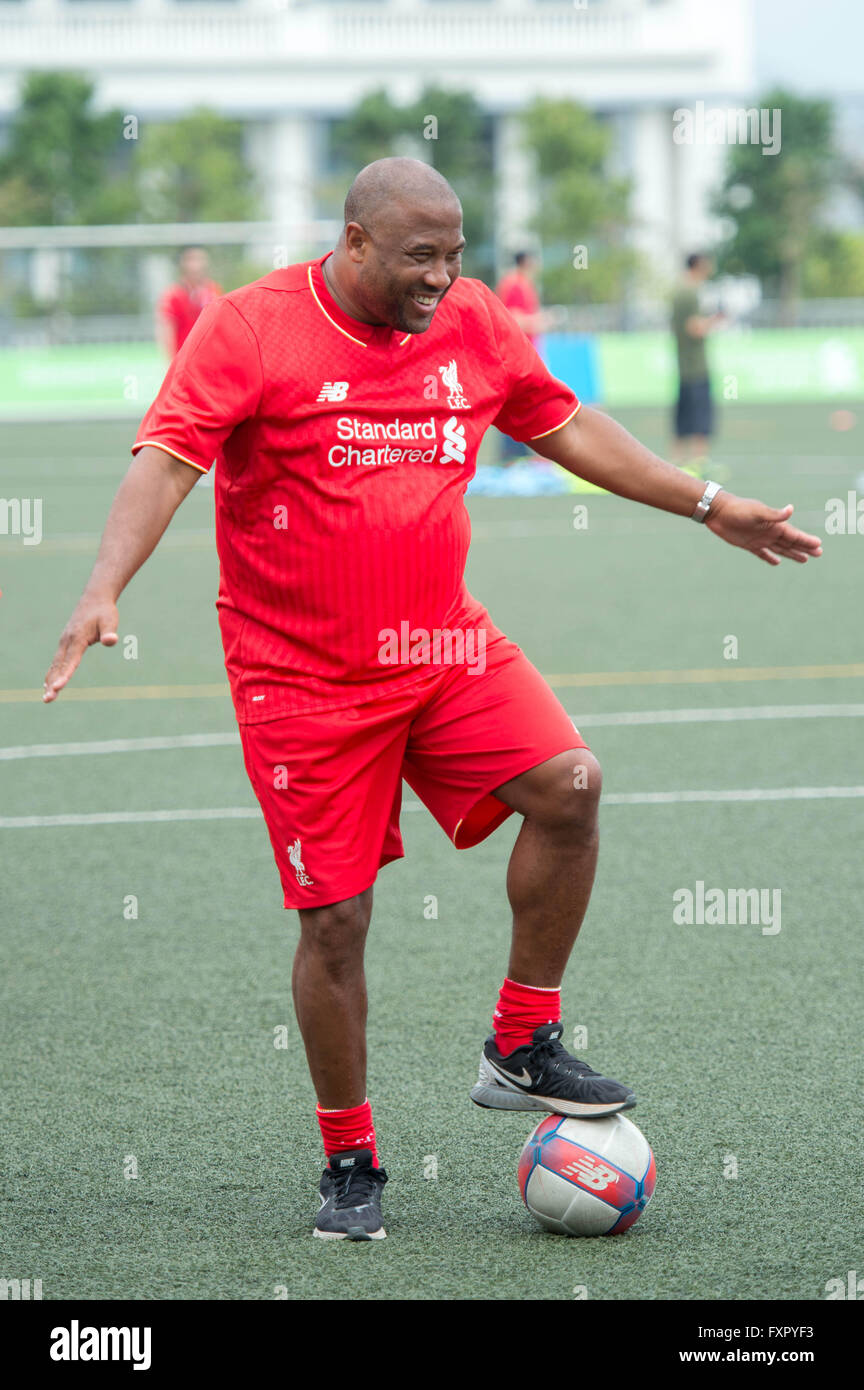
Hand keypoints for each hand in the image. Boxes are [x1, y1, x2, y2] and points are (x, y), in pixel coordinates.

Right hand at [43, 593, 118, 701]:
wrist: (95, 599)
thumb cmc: (104, 612)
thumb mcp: (110, 621)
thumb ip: (109, 632)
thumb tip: (111, 640)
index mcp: (77, 638)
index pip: (70, 660)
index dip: (65, 675)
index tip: (58, 688)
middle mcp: (67, 641)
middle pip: (59, 666)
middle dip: (53, 683)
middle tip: (48, 699)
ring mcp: (64, 642)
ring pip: (55, 665)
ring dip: (50, 681)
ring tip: (47, 698)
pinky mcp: (65, 643)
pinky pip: (57, 661)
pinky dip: (52, 673)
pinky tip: (48, 684)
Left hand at [705, 493, 822, 565]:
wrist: (718, 511)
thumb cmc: (738, 509)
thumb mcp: (757, 511)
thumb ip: (774, 514)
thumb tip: (791, 509)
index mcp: (774, 524)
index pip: (794, 535)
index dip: (806, 540)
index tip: (819, 545)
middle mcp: (769, 532)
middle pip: (791, 543)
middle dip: (804, 548)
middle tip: (819, 553)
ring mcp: (760, 539)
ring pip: (780, 549)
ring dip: (792, 553)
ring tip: (804, 559)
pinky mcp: (748, 544)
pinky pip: (762, 553)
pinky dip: (769, 558)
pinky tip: (776, 562)